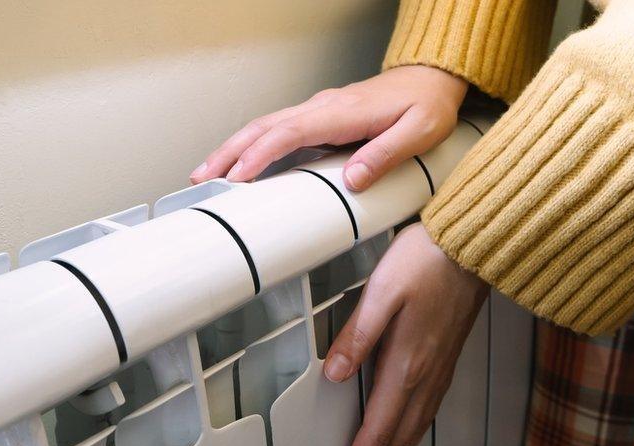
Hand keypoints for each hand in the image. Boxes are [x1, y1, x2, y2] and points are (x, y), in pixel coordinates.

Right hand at [189, 65, 467, 189]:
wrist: (432, 78)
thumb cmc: (427, 106)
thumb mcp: (420, 133)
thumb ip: (386, 155)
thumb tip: (352, 179)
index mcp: (344, 113)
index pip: (291, 133)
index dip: (261, 155)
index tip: (239, 178)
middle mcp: (325, 108)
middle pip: (265, 127)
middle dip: (230, 153)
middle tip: (202, 179)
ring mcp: (320, 110)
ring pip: (266, 126)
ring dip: (234, 148)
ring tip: (207, 173)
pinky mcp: (322, 117)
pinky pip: (279, 129)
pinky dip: (253, 145)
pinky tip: (241, 162)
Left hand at [324, 223, 487, 445]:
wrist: (473, 248)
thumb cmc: (427, 261)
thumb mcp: (382, 292)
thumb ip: (357, 336)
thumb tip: (335, 373)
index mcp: (407, 363)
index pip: (378, 428)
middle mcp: (426, 375)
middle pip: (398, 440)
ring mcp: (439, 370)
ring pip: (414, 431)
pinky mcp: (445, 361)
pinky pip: (427, 414)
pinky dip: (411, 438)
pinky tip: (406, 439)